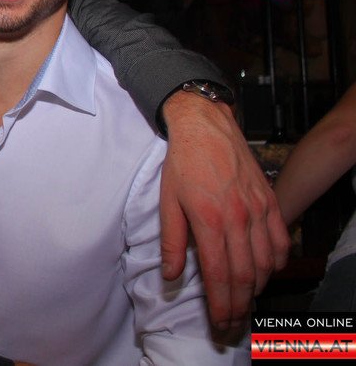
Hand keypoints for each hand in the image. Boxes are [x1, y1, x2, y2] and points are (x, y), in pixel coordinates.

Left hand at [159, 91, 289, 329]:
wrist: (205, 126)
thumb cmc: (182, 163)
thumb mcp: (167, 201)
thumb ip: (172, 242)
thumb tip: (172, 276)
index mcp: (209, 219)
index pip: (219, 274)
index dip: (221, 303)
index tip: (220, 321)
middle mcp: (238, 217)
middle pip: (245, 275)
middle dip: (239, 305)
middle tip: (233, 323)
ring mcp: (257, 209)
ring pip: (266, 261)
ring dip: (258, 287)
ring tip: (246, 302)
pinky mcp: (269, 200)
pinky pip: (280, 239)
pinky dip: (277, 261)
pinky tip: (267, 271)